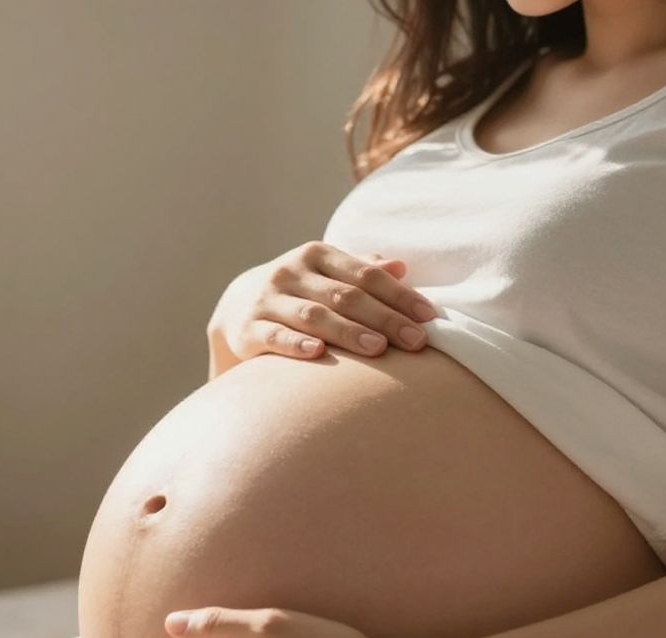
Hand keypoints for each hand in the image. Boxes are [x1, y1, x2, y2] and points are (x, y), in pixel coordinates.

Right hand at [206, 241, 438, 370]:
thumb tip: (401, 265)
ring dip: (348, 332)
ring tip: (378, 348)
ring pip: (314, 316)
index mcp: (317, 255)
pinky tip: (319, 354)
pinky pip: (275, 337)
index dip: (399, 295)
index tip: (428, 317)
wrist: (237, 307)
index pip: (365, 275)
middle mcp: (291, 272)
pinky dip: (296, 345)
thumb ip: (362, 271)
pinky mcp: (248, 329)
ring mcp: (268, 300)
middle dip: (385, 319)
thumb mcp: (328, 275)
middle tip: (416, 342)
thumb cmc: (300, 293)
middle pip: (345, 296)